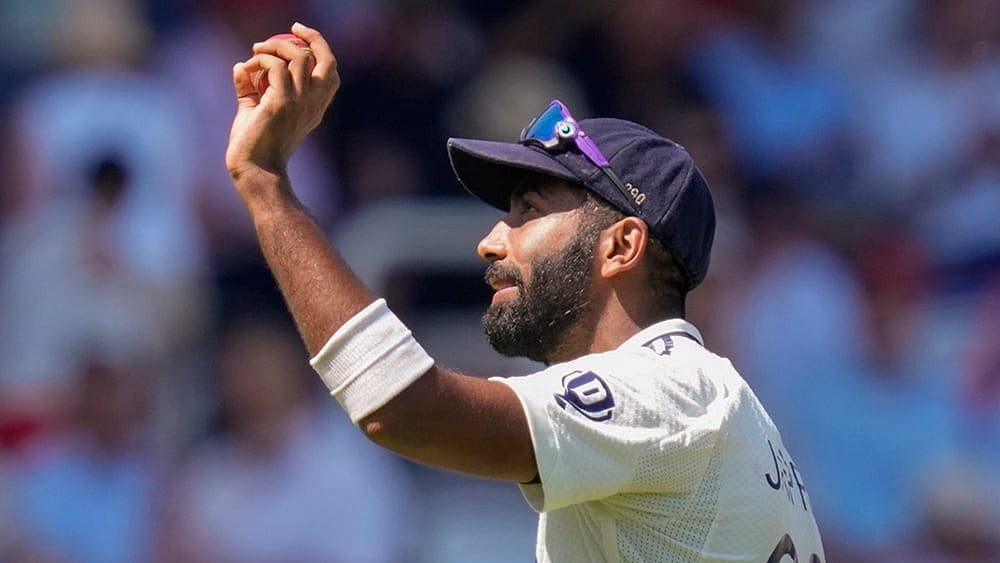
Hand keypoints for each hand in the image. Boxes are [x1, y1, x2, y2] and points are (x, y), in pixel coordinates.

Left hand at [225, 22, 339, 186]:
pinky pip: (273, 67)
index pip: (330, 72)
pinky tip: (245, 70)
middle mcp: (313, 104)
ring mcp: (300, 103)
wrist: (254, 171)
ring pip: (298, 57)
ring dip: (274, 48)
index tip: (298, 37)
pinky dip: (258, 62)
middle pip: (327, 60)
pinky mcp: (281, 104)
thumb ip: (250, 89)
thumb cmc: (254, 148)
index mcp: (315, 108)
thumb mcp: (254, 112)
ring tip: (255, 52)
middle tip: (292, 29)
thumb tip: (240, 65)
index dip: (319, 49)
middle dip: (312, 38)